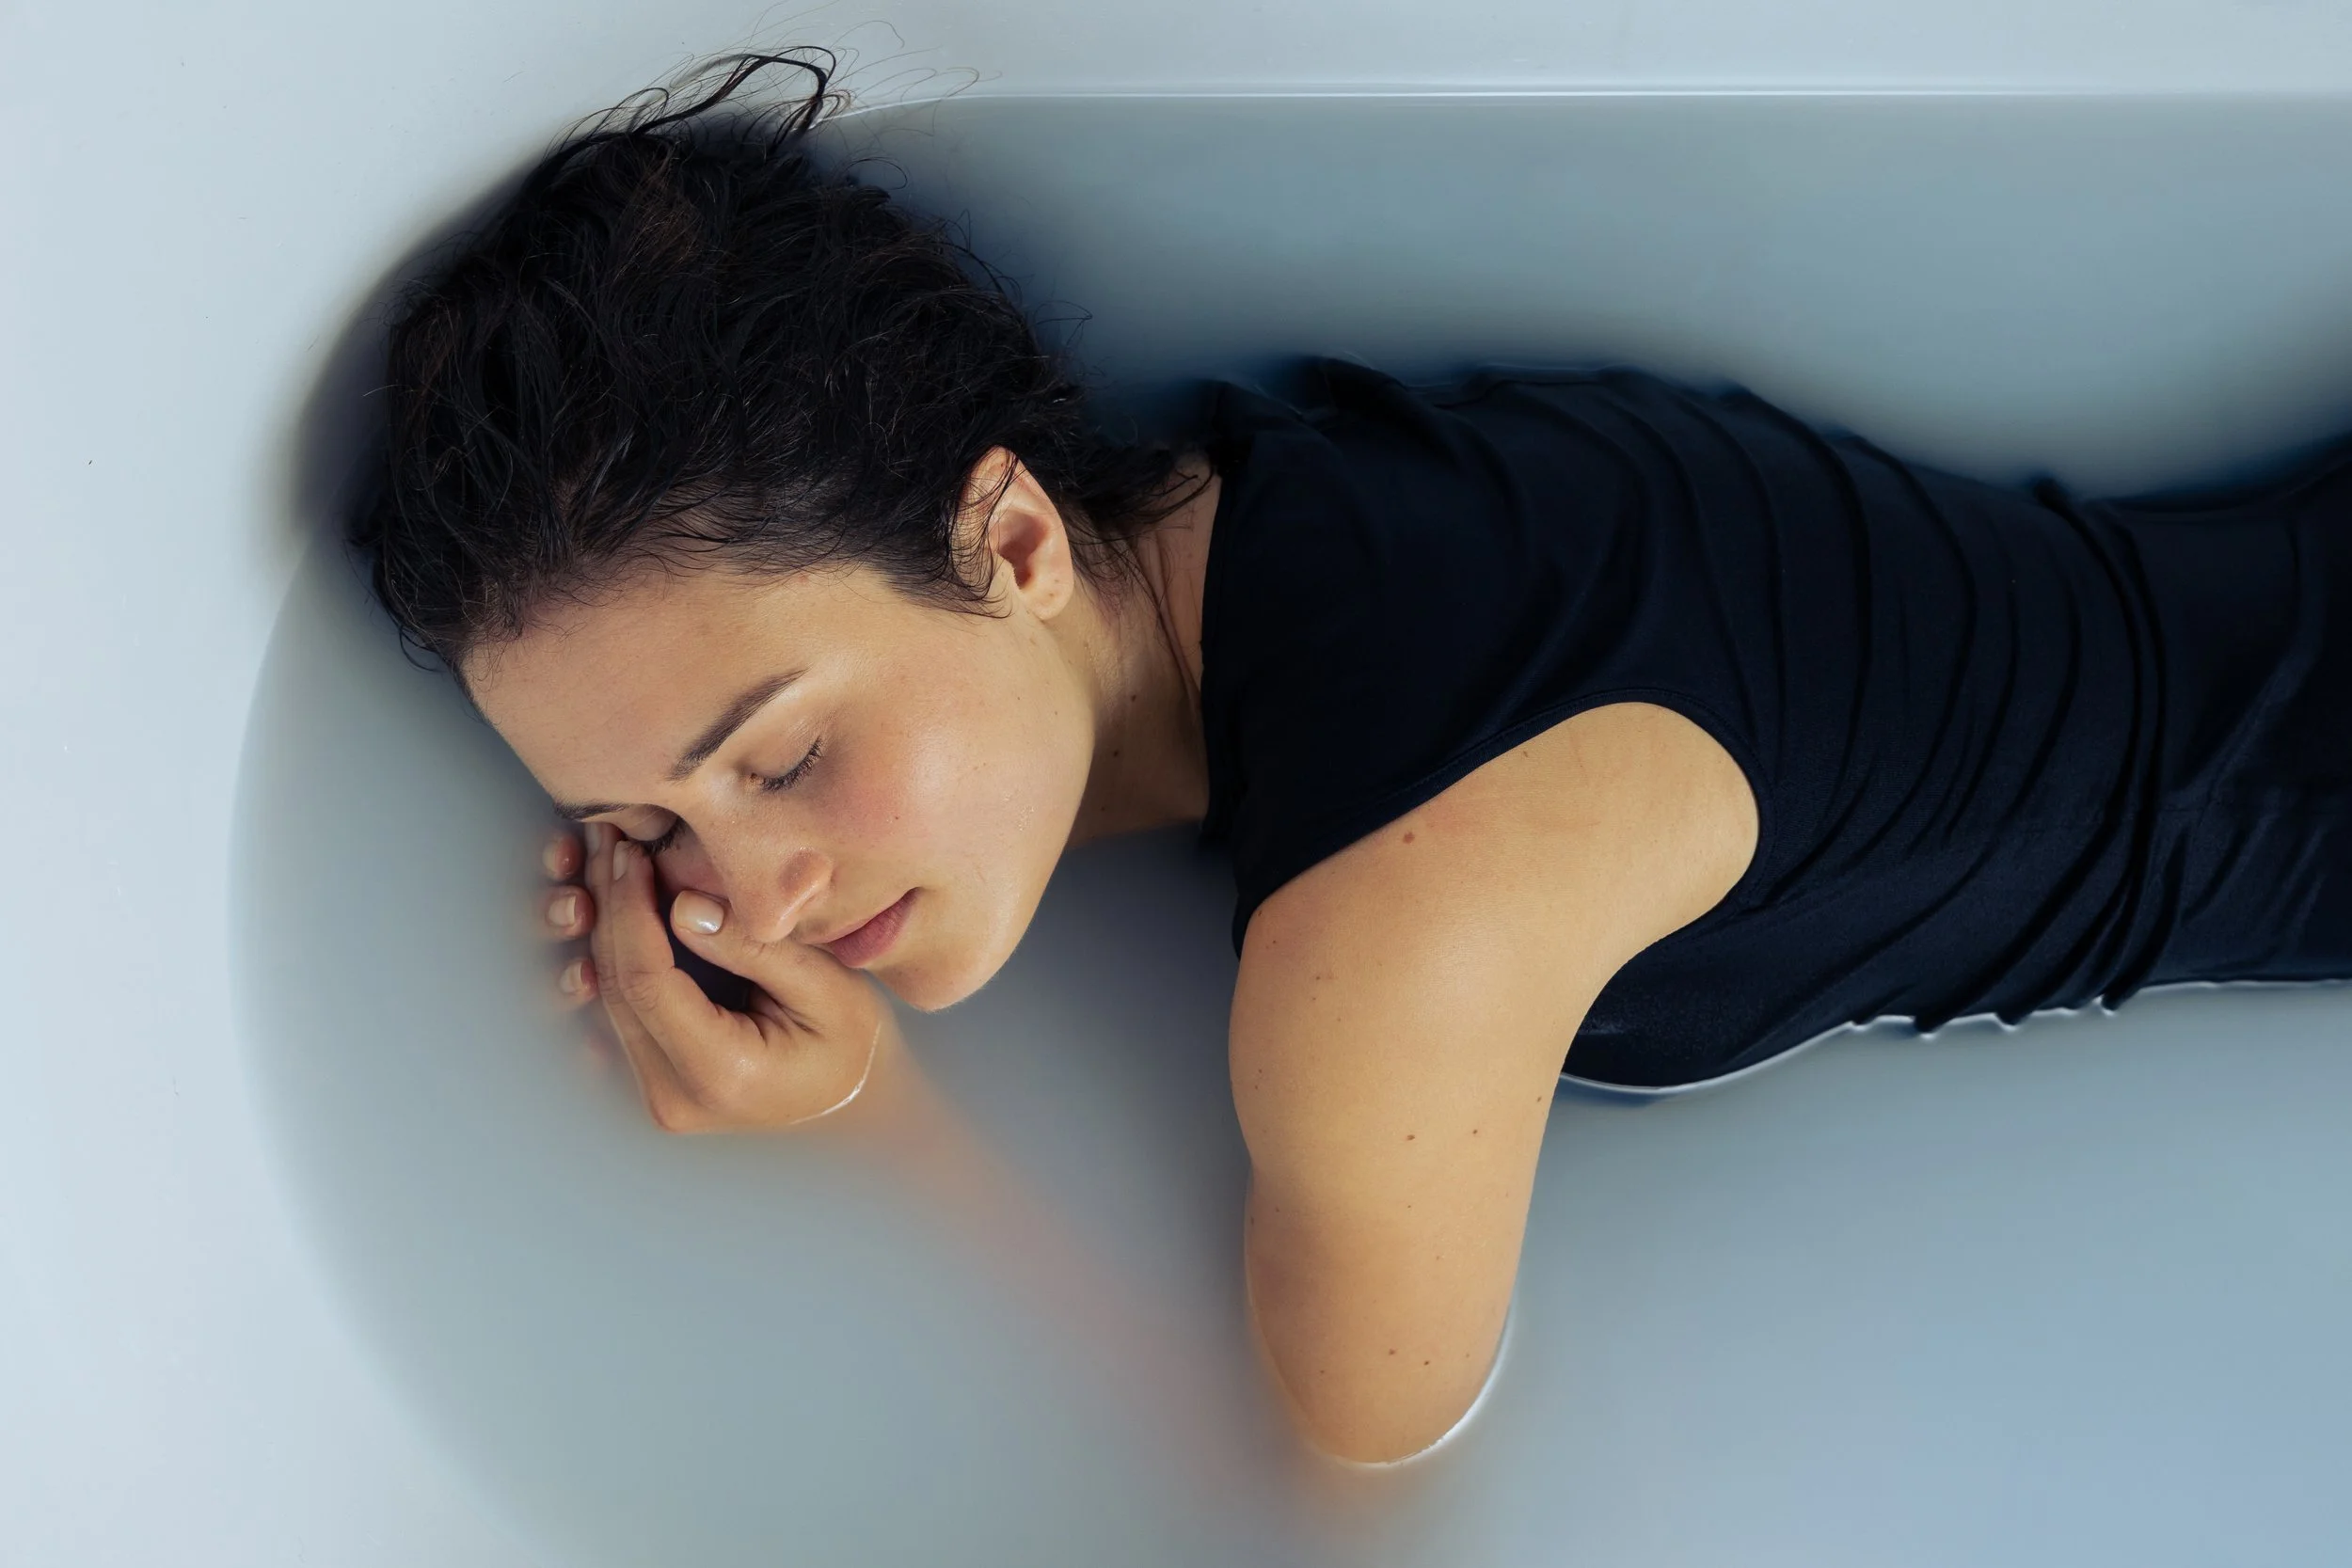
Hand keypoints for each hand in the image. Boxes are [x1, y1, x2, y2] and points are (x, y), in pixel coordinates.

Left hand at [539, 822, 886, 1131]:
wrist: (852, 1102)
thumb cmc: (852, 1044)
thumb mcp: (826, 987)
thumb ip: (756, 949)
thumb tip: (683, 903)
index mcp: (720, 1073)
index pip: (647, 982)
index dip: (630, 910)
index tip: (632, 853)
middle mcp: (674, 1094)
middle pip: (617, 985)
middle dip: (610, 905)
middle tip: (611, 838)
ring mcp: (658, 1092)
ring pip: (610, 992)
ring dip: (605, 921)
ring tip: (606, 857)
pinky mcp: (654, 1075)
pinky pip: (622, 1004)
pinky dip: (617, 947)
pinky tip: (618, 900)